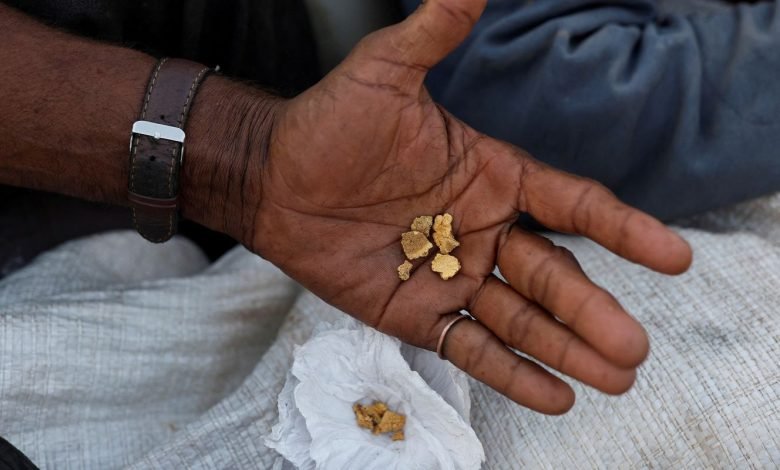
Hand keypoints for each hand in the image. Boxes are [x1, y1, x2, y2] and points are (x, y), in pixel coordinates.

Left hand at [242, 0, 691, 413]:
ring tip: (616, 378)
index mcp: (491, 177)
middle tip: (635, 347)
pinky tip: (554, 395)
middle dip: (593, 310)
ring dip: (566, 348)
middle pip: (552, 275)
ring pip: (520, 319)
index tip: (671, 256)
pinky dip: (511, 374)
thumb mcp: (385, 73)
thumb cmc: (329, 124)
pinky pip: (470, 348)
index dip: (623, 230)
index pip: (573, 206)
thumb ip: (433, 35)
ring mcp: (452, 277)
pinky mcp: (417, 313)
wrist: (271, 177)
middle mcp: (482, 230)